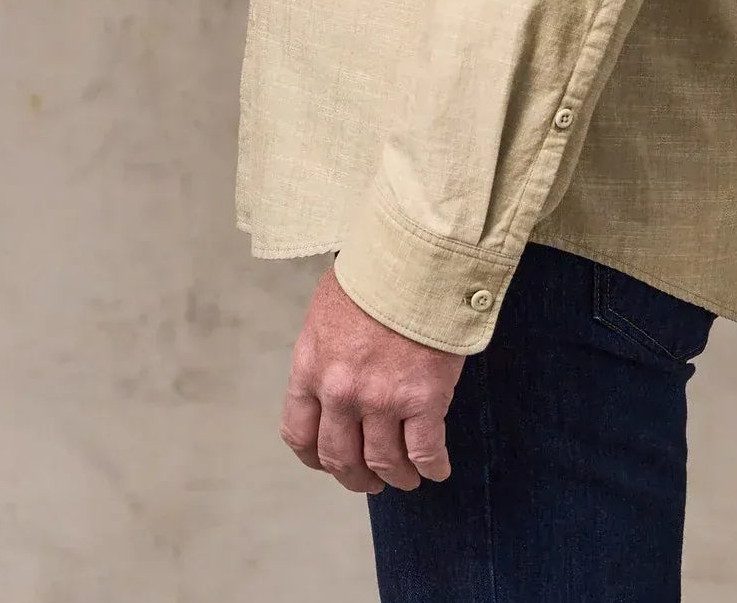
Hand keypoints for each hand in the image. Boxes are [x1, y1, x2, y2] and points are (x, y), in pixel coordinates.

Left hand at [281, 262, 465, 493]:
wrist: (415, 255)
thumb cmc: (374, 273)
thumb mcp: (328, 310)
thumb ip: (326, 352)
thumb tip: (335, 375)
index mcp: (310, 367)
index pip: (299, 433)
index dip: (315, 457)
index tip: (328, 463)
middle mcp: (340, 392)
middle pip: (340, 457)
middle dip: (356, 477)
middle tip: (371, 481)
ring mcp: (381, 399)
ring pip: (384, 461)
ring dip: (396, 477)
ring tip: (407, 478)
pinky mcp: (423, 398)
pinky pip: (425, 450)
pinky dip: (432, 467)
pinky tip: (438, 468)